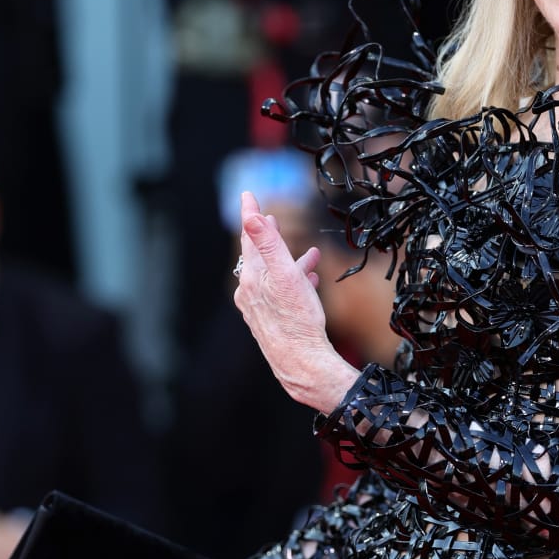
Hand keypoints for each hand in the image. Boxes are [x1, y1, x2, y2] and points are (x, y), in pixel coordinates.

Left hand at [234, 190, 358, 412]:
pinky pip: (279, 293)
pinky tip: (310, 282)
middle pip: (258, 256)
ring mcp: (259, 307)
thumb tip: (250, 217)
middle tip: (269, 218)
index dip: (250, 214)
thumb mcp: (285, 276)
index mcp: (253, 277)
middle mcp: (250, 292)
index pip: (249, 237)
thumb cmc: (297, 321)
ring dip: (288, 261)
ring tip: (309, 253)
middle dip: (267, 236)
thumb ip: (268, 245)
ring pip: (273, 275)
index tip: (248, 195)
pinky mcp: (271, 320)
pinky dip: (293, 282)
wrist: (302, 363)